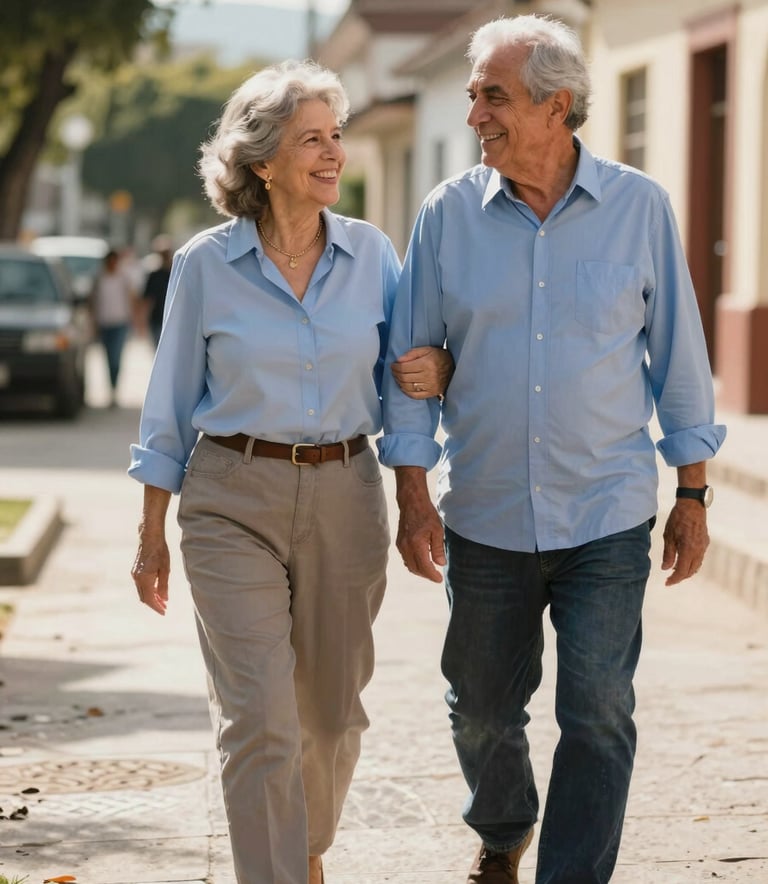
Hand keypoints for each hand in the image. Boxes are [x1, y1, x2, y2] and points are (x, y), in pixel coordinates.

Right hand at [131, 535, 170, 614]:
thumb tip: (164, 599)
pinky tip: (157, 591)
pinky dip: (148, 591)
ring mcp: (134, 575)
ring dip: (151, 598)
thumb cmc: (160, 551)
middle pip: (144, 598)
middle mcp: (137, 578)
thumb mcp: (165, 569)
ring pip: (142, 592)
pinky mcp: (135, 571)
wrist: (149, 538)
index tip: (164, 612)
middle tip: (165, 607)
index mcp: (144, 579)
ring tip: (162, 600)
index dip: (157, 607)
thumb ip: (163, 586)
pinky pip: (141, 586)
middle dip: (154, 604)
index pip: (150, 599)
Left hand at [392, 346, 453, 398]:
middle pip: (405, 378)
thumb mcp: (426, 350)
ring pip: (408, 387)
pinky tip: (404, 387)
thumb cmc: (439, 357)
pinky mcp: (432, 393)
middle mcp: (429, 376)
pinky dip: (406, 392)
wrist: (455, 367)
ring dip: (399, 382)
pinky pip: (415, 395)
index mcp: (427, 363)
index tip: (393, 365)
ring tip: (397, 378)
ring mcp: (431, 386)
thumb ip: (412, 354)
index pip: (405, 367)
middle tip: (394, 371)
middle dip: (396, 374)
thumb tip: (398, 361)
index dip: (396, 367)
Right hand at [395, 467, 444, 582]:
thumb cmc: (426, 514)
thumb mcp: (438, 530)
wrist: (412, 502)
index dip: (432, 576)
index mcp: (417, 544)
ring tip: (430, 569)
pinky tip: (422, 560)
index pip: (425, 567)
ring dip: (419, 570)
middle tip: (436, 576)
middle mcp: (406, 547)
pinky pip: (406, 559)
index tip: (439, 579)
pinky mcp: (399, 542)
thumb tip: (440, 564)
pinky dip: (414, 563)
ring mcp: (401, 545)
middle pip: (415, 569)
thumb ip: (438, 548)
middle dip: (426, 575)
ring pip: (409, 565)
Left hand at [661, 500, 708, 585]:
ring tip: (675, 570)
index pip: (681, 571)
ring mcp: (704, 546)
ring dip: (687, 570)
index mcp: (688, 550)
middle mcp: (698, 551)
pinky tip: (684, 559)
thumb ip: (668, 554)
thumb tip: (665, 568)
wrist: (692, 506)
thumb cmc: (678, 519)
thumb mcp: (668, 536)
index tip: (667, 583)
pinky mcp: (705, 542)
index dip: (674, 579)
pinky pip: (700, 557)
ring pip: (697, 565)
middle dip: (680, 577)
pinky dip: (692, 563)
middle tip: (670, 578)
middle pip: (690, 571)